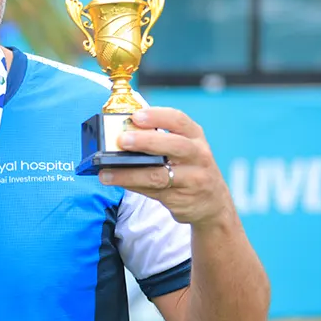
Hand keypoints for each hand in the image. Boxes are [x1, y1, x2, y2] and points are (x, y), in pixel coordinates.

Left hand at [99, 107, 231, 225]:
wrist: (213, 204)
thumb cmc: (190, 169)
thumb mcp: (184, 149)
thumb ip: (159, 140)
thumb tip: (119, 137)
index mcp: (194, 137)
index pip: (179, 120)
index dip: (157, 116)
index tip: (136, 116)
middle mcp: (198, 156)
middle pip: (174, 145)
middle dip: (146, 141)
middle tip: (122, 140)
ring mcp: (192, 179)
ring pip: (159, 175)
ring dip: (129, 173)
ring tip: (106, 172)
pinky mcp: (182, 199)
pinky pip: (153, 191)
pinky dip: (133, 186)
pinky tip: (117, 181)